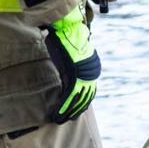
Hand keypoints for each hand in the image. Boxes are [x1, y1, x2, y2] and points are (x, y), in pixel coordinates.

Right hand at [44, 5, 99, 123]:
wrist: (67, 26)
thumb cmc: (66, 37)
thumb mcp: (70, 53)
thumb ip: (70, 63)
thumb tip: (65, 68)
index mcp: (91, 69)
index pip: (88, 90)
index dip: (81, 102)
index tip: (75, 111)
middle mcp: (90, 74)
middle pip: (84, 98)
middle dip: (75, 111)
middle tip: (67, 120)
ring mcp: (83, 75)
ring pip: (77, 100)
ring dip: (68, 112)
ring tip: (59, 120)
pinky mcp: (74, 75)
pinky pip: (69, 96)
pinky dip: (63, 107)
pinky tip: (57, 115)